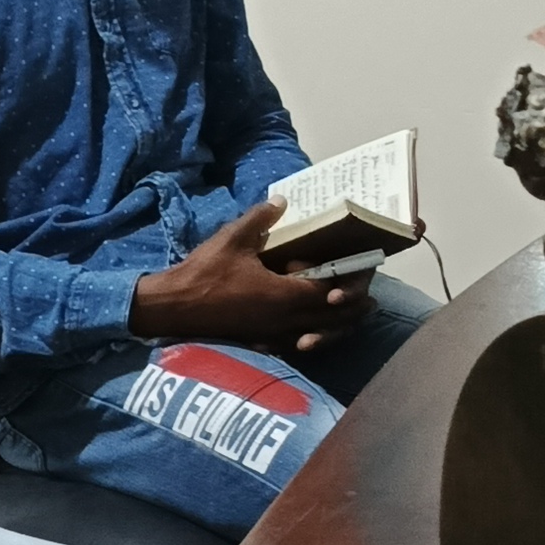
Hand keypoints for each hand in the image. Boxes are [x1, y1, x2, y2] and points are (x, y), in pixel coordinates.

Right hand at [128, 203, 363, 352]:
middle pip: (332, 319)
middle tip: (370, 298)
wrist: (174, 308)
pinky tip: (313, 330)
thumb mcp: (233, 238)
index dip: (350, 281)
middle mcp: (286, 320)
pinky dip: (313, 336)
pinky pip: (297, 343)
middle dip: (354, 308)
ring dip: (338, 326)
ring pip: (318, 335)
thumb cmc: (204, 272)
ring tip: (351, 316)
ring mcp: (274, 335)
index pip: (331, 290)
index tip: (363, 271)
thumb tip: (283, 201)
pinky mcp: (262, 343)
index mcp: (285, 294)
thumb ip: (262, 218)